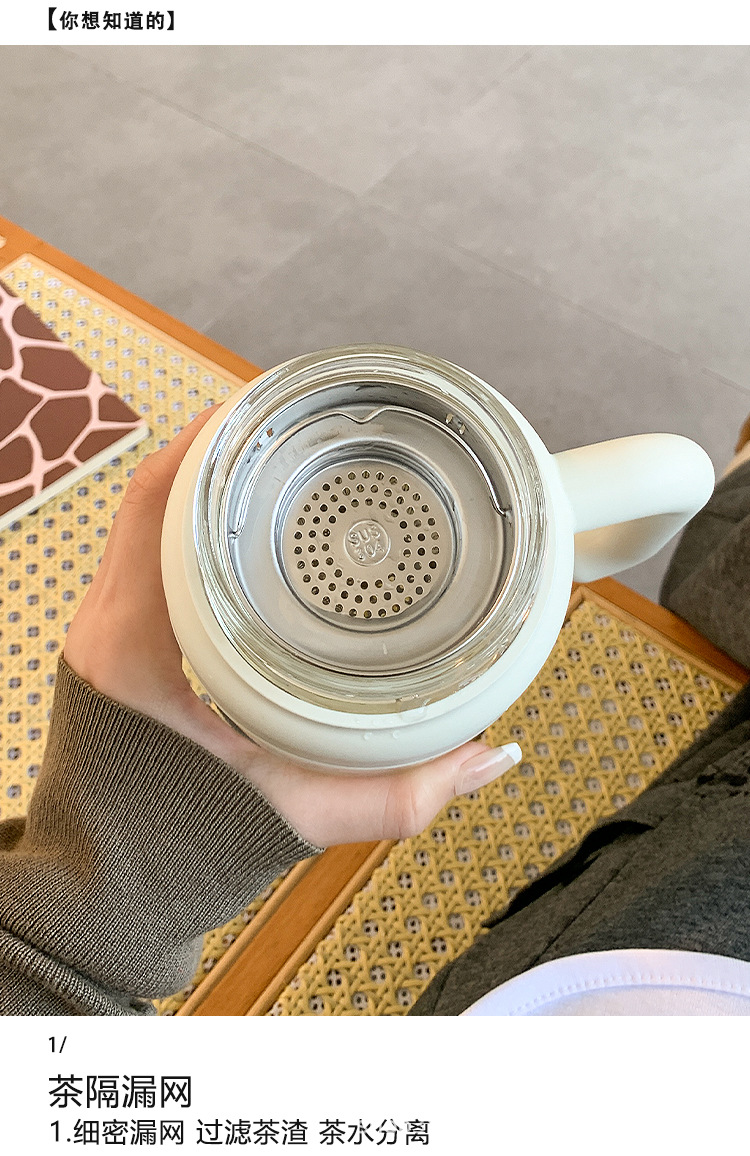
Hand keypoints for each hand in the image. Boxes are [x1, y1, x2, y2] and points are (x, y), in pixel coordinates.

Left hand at [64, 409, 520, 846]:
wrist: (108, 898)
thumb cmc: (177, 858)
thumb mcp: (296, 822)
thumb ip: (400, 794)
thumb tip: (489, 755)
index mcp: (132, 648)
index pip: (155, 502)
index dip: (210, 441)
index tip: (268, 405)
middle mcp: (105, 626)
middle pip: (154, 494)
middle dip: (223, 449)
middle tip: (294, 424)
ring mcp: (102, 633)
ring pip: (147, 522)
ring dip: (207, 486)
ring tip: (278, 461)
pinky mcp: (112, 648)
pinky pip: (148, 559)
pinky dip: (195, 530)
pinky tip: (250, 531)